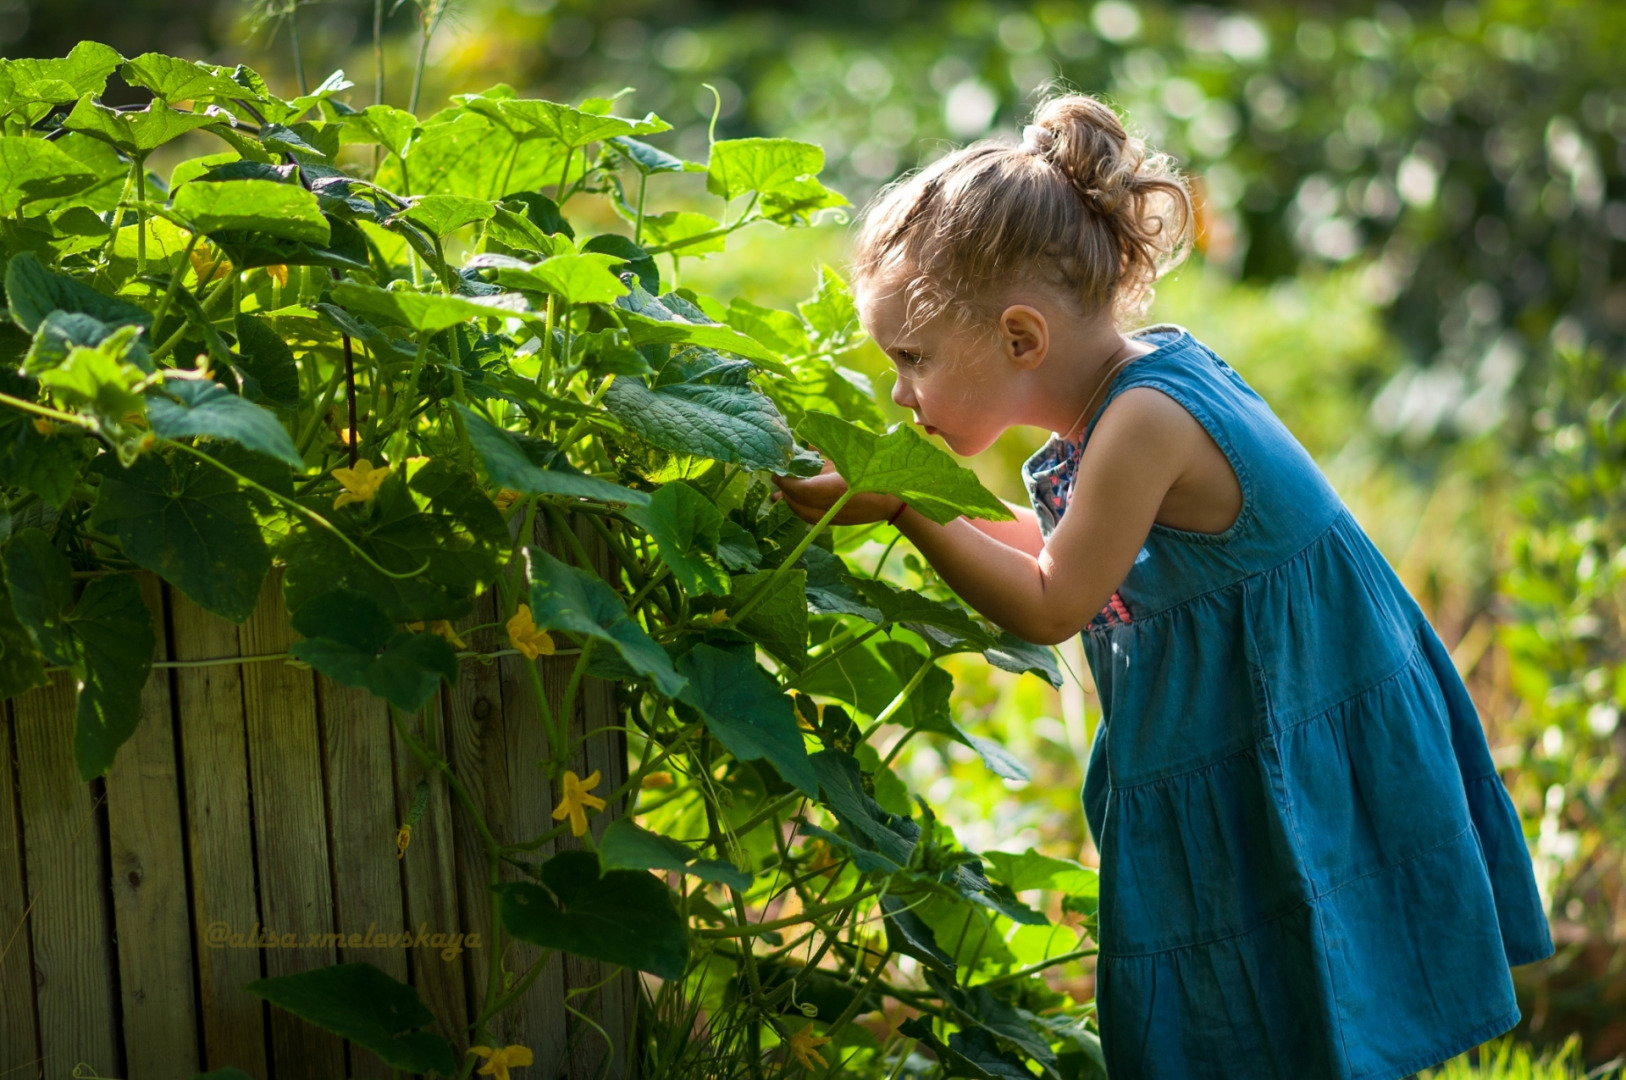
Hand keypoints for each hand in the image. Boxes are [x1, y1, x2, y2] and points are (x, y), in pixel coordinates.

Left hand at [771, 460, 903, 525]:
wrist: (899, 497)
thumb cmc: (880, 468)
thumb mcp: (856, 453)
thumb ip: (829, 449)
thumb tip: (805, 443)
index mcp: (839, 487)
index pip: (803, 490)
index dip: (787, 482)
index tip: (777, 471)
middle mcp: (835, 505)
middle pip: (799, 503)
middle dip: (785, 490)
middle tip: (777, 475)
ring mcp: (836, 515)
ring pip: (803, 513)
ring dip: (790, 501)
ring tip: (779, 491)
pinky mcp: (837, 521)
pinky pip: (811, 517)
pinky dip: (799, 508)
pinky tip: (791, 500)